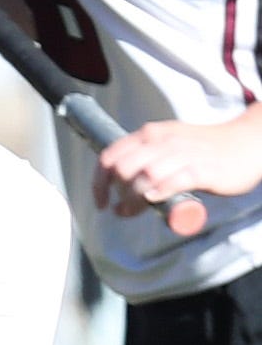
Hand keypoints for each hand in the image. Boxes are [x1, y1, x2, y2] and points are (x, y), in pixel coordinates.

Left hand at [93, 116, 261, 221]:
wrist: (248, 142)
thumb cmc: (205, 149)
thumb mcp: (168, 148)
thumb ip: (142, 166)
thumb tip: (118, 198)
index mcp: (151, 134)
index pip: (110, 156)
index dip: (99, 182)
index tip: (101, 202)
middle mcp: (164, 141)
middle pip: (123, 169)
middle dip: (118, 193)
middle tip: (124, 208)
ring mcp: (184, 154)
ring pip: (144, 177)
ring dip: (135, 199)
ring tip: (137, 210)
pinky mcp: (202, 170)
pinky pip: (173, 182)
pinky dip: (159, 192)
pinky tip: (156, 199)